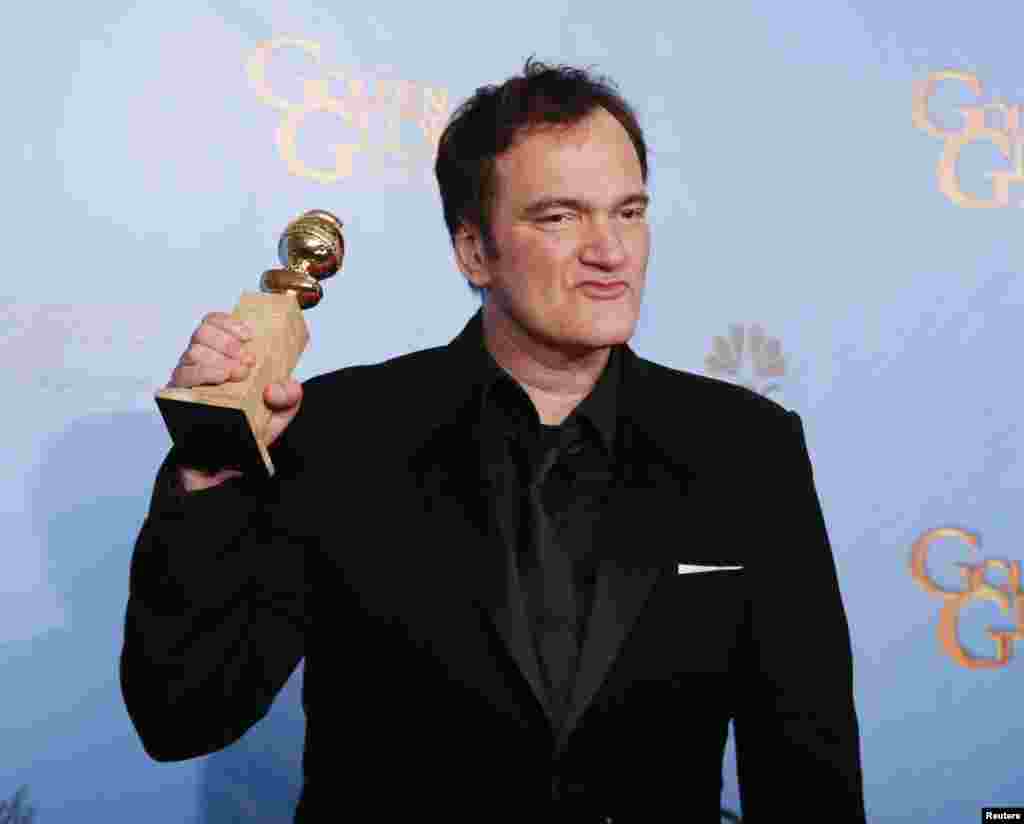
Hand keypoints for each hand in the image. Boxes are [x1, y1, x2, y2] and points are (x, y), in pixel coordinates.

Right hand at [168, 312, 303, 490]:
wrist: (224, 466)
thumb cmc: (248, 431)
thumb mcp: (278, 415)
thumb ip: (288, 398)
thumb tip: (279, 387)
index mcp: (224, 358)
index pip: (215, 324)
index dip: (228, 322)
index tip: (249, 334)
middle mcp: (202, 364)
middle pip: (202, 334)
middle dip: (227, 342)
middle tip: (248, 361)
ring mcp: (188, 381)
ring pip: (192, 353)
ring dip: (217, 359)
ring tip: (237, 373)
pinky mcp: (177, 398)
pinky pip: (181, 378)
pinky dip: (202, 374)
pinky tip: (220, 378)